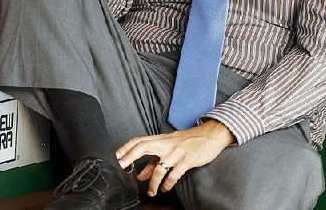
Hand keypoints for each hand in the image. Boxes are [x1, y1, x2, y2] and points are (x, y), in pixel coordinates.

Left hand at [115, 120, 233, 196]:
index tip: (116, 157)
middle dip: (130, 157)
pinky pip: (174, 174)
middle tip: (121, 168)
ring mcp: (176, 152)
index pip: (138, 141)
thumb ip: (153, 162)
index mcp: (160, 139)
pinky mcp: (187, 160)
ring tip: (151, 192)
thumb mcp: (169, 148)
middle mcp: (166, 144)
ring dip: (153, 182)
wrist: (209, 135)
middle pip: (142, 147)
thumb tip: (139, 174)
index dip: (125, 148)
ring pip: (159, 167)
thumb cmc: (187, 141)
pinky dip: (168, 183)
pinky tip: (165, 188)